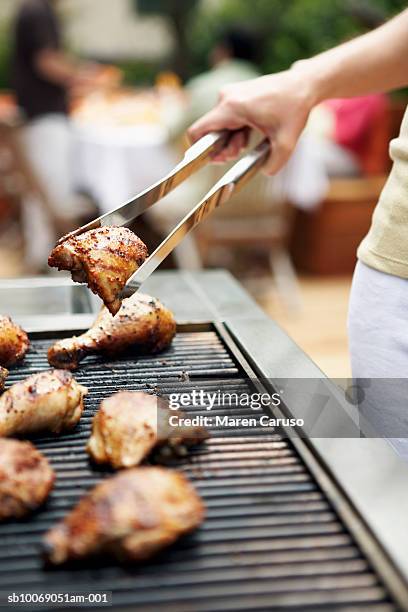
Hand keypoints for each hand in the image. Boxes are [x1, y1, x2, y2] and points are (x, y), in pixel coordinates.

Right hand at [188, 68, 315, 174]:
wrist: (303, 84)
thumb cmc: (294, 108)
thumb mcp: (286, 142)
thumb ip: (274, 164)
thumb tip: (264, 172)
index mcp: (232, 107)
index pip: (198, 131)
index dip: (198, 150)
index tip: (212, 160)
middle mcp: (226, 98)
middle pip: (210, 132)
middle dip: (222, 148)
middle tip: (237, 155)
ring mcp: (229, 94)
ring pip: (219, 126)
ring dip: (231, 140)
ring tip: (247, 143)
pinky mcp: (235, 94)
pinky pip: (226, 118)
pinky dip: (235, 130)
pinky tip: (249, 134)